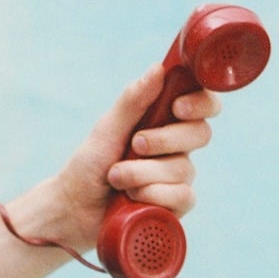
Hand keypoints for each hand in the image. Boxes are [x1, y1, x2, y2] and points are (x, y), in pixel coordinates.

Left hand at [8, 61, 223, 256]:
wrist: (75, 208)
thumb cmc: (89, 165)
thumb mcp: (107, 128)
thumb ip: (133, 101)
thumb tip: (158, 69)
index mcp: (163, 121)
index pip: (203, 105)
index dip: (201, 104)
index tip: (177, 108)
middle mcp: (176, 148)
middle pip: (201, 134)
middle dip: (165, 140)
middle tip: (135, 144)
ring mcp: (178, 178)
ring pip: (184, 169)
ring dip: (144, 173)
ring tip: (117, 178)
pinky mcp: (176, 206)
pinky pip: (183, 196)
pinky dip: (153, 195)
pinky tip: (133, 198)